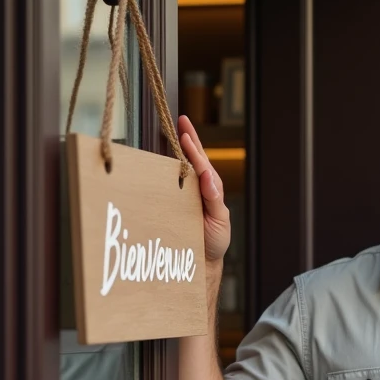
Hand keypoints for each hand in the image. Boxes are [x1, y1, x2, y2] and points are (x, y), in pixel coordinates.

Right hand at [177, 116, 230, 263]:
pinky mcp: (175, 202)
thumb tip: (208, 175)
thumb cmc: (214, 240)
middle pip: (194, 158)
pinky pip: (170, 182)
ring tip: (173, 129)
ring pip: (181, 167)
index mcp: (212, 189)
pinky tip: (160, 157)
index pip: (201, 164)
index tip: (184, 133)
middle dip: (188, 138)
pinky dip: (166, 167)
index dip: (193, 148)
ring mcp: (187, 194)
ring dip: (177, 147)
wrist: (202, 260)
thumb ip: (214, 199)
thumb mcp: (219, 220)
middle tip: (182, 119)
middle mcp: (199, 188)